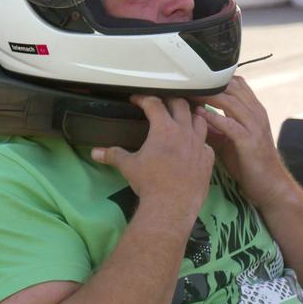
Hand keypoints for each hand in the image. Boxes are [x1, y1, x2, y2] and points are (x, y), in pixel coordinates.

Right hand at [91, 95, 213, 224]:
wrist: (172, 204)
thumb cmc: (149, 182)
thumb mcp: (128, 166)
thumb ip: (113, 155)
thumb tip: (94, 152)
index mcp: (164, 128)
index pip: (155, 104)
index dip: (144, 99)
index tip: (136, 99)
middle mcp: (185, 131)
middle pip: (181, 105)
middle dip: (170, 100)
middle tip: (162, 103)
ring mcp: (200, 144)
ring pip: (200, 120)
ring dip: (191, 115)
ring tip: (184, 115)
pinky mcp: (208, 158)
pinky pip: (207, 143)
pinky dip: (200, 140)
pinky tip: (195, 144)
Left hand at [190, 77, 288, 213]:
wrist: (269, 184)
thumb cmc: (248, 162)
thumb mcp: (229, 139)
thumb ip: (215, 126)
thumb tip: (192, 116)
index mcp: (253, 110)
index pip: (236, 84)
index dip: (216, 79)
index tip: (194, 80)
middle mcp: (256, 113)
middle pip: (232, 87)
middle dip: (209, 83)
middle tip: (186, 83)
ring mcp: (255, 126)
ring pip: (231, 102)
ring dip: (208, 96)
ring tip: (189, 93)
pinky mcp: (250, 141)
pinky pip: (231, 124)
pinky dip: (214, 117)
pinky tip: (199, 114)